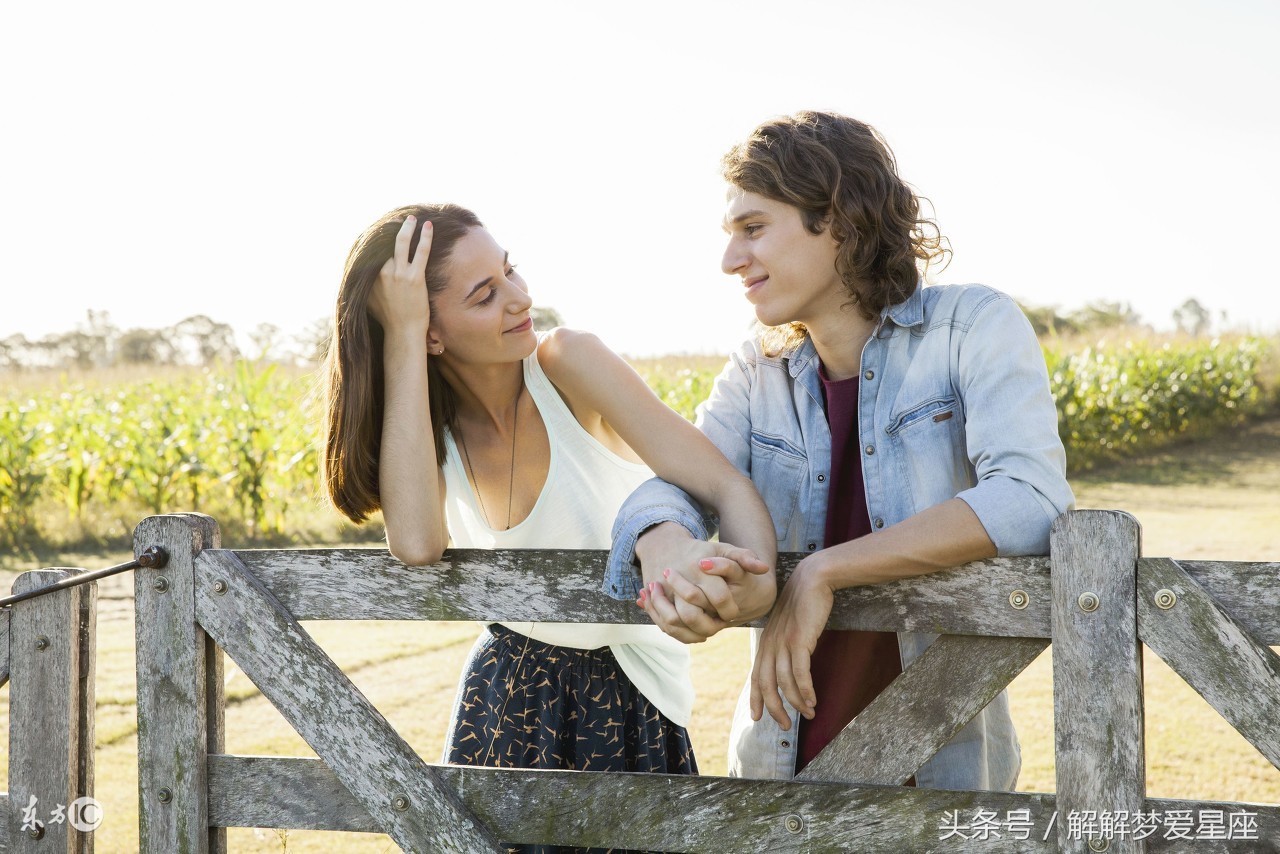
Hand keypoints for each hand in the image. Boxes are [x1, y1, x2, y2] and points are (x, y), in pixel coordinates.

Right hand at [368, 216, 432, 335]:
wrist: (403, 331)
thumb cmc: (388, 318)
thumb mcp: (368, 300)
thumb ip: (365, 285)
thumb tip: (357, 277)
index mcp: (371, 276)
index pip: (373, 250)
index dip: (378, 238)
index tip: (381, 228)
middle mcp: (382, 272)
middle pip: (385, 243)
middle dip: (391, 228)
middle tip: (397, 219)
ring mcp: (399, 274)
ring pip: (402, 243)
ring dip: (407, 227)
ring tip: (411, 218)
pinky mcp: (414, 278)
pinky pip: (420, 251)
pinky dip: (425, 237)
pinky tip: (428, 226)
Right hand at [636, 533, 771, 642]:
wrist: (663, 545)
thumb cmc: (700, 550)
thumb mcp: (722, 548)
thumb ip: (744, 557)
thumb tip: (764, 568)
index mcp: (700, 569)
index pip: (719, 597)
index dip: (729, 609)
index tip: (734, 613)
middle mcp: (679, 581)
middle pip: (693, 615)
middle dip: (711, 625)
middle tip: (721, 624)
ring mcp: (664, 592)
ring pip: (676, 622)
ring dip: (693, 631)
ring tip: (709, 629)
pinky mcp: (654, 600)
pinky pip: (665, 624)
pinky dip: (680, 632)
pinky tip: (695, 630)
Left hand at [750, 555, 833, 728]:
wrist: (812, 578)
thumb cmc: (804, 601)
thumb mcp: (789, 624)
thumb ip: (786, 642)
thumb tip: (791, 662)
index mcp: (766, 641)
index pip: (756, 675)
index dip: (756, 698)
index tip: (757, 717)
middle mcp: (771, 644)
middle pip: (766, 683)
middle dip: (774, 708)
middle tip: (785, 726)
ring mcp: (784, 642)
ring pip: (784, 681)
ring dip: (795, 702)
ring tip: (807, 715)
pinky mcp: (800, 639)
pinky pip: (800, 672)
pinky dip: (805, 689)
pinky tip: (812, 701)